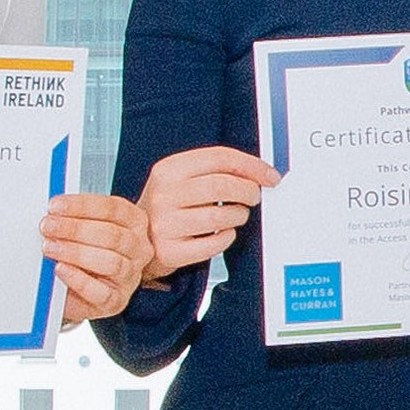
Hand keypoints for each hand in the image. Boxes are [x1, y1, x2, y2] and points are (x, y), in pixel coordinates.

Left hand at [39, 193, 144, 325]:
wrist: (87, 286)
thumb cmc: (87, 249)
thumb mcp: (87, 227)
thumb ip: (75, 216)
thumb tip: (54, 210)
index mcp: (135, 222)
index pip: (114, 209)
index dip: (82, 206)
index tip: (56, 206)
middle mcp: (138, 249)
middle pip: (112, 235)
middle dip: (75, 229)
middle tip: (48, 226)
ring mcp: (130, 276)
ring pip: (110, 262)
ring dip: (76, 253)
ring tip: (50, 247)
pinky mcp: (117, 300)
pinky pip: (101, 293)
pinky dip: (79, 280)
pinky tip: (61, 269)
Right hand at [133, 146, 267, 280]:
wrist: (139, 237)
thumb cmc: (170, 206)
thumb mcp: (182, 178)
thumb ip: (216, 170)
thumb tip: (262, 172)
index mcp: (168, 169)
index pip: (219, 157)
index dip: (251, 166)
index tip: (270, 176)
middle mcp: (163, 194)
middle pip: (221, 186)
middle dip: (248, 191)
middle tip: (254, 197)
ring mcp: (164, 224)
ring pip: (220, 217)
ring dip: (239, 216)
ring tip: (236, 215)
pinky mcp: (170, 251)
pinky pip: (214, 245)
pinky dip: (227, 238)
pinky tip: (223, 233)